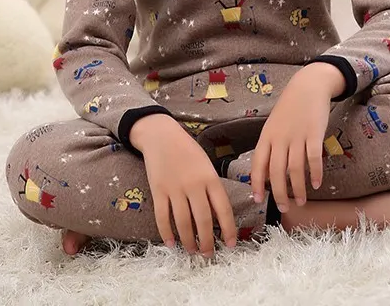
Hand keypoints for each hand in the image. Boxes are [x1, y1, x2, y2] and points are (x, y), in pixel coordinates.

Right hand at [129, 114, 236, 255]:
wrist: (161, 135)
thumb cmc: (187, 150)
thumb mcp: (206, 164)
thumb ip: (211, 187)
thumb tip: (218, 215)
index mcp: (210, 177)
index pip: (223, 209)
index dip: (228, 229)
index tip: (231, 244)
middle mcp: (194, 184)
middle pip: (203, 220)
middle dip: (207, 242)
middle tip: (209, 254)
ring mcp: (174, 188)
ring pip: (183, 223)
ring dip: (188, 241)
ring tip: (192, 251)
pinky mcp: (158, 190)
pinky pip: (162, 217)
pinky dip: (166, 233)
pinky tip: (171, 243)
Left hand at [250, 63, 344, 212]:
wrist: (307, 86)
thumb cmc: (290, 108)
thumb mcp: (274, 125)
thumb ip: (271, 147)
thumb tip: (268, 173)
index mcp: (267, 136)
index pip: (258, 163)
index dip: (256, 183)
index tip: (257, 199)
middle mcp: (280, 138)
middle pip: (276, 171)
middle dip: (279, 193)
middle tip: (283, 207)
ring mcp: (297, 136)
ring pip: (295, 169)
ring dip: (298, 188)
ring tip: (300, 201)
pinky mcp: (314, 133)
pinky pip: (313, 158)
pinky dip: (314, 173)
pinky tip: (316, 184)